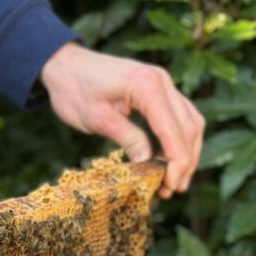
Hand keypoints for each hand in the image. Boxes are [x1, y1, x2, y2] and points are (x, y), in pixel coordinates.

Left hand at [40, 42, 204, 198]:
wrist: (65, 65)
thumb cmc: (74, 89)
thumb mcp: (96, 119)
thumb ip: (126, 138)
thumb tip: (147, 164)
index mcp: (146, 85)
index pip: (172, 129)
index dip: (177, 160)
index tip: (171, 185)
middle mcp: (162, 80)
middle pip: (189, 126)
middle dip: (185, 160)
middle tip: (173, 190)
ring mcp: (163, 83)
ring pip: (190, 121)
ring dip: (186, 152)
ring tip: (174, 181)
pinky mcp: (159, 89)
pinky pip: (180, 116)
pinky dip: (179, 139)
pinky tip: (169, 161)